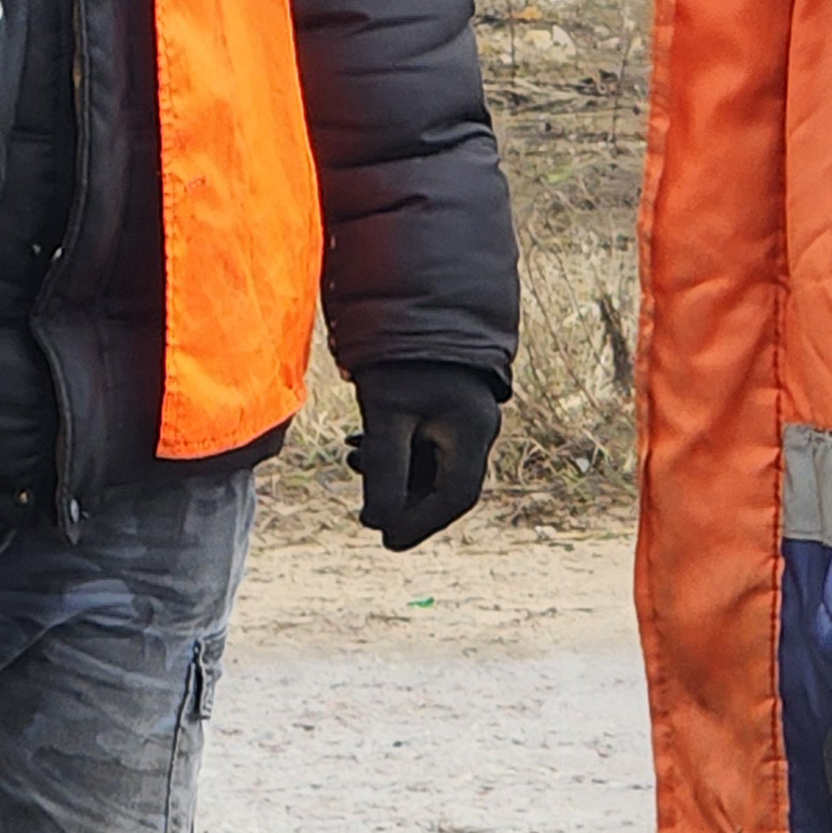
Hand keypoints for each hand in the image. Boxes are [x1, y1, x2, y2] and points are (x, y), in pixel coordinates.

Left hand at [348, 363, 501, 551]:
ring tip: (353, 458)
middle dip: (403, 499)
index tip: (385, 541)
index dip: (419, 525)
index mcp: (472, 431)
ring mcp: (465, 412)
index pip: (453, 498)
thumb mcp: (386, 412)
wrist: (414, 291)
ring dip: (396, 472)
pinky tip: (362, 440)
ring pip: (433, 461)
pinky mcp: (447, 399)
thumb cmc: (401, 353)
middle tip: (364, 510)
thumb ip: (384, 469)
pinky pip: (428, 439)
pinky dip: (398, 448)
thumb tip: (377, 524)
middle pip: (445, 484)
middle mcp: (478, 425)